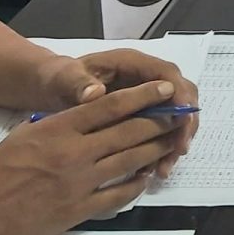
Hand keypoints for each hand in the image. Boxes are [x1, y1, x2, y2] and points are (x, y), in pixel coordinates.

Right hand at [0, 81, 183, 234]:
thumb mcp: (26, 134)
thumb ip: (58, 122)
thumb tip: (84, 111)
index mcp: (60, 129)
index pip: (111, 106)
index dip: (143, 97)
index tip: (165, 89)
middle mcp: (74, 153)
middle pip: (128, 132)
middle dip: (158, 122)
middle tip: (178, 115)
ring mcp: (79, 183)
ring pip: (129, 161)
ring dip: (155, 151)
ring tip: (171, 142)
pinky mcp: (79, 210)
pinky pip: (118, 196)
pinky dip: (136, 185)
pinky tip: (146, 177)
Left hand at [36, 48, 200, 175]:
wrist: (50, 87)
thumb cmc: (59, 79)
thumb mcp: (64, 78)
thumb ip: (78, 84)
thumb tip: (96, 93)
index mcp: (132, 63)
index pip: (168, 74)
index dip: (179, 95)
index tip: (182, 120)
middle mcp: (145, 77)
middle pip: (181, 95)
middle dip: (183, 124)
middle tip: (178, 150)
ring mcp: (145, 97)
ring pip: (173, 116)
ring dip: (173, 141)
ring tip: (163, 169)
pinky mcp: (140, 115)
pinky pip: (159, 131)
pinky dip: (159, 150)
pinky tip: (150, 171)